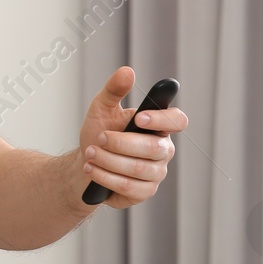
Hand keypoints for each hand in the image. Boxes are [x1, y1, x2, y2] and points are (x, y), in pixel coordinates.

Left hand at [77, 66, 185, 209]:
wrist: (85, 163)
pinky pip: (128, 186)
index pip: (177, 121)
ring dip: (109, 160)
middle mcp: (162, 150)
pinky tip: (91, 169)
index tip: (140, 118)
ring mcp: (155, 173)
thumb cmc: (99, 133)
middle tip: (100, 137)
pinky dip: (105, 176)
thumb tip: (128, 71)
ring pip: (138, 169)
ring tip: (90, 152)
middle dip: (121, 143)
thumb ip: (113, 90)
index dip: (163, 119)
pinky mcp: (144, 192)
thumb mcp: (101, 108)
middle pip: (153, 149)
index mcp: (158, 127)